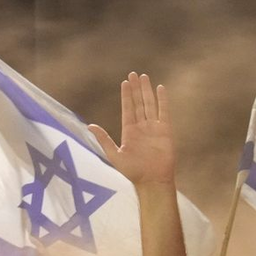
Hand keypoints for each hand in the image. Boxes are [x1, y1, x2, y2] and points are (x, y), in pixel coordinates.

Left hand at [89, 72, 175, 188]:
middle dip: (136, 88)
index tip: (125, 82)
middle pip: (138, 103)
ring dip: (147, 90)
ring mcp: (153, 128)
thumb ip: (104, 139)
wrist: (152, 181)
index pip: (127, 108)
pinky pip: (163, 112)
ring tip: (144, 76)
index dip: (126, 95)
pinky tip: (160, 89)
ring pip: (150, 104)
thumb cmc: (133, 172)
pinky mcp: (165, 131)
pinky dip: (162, 100)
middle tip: (134, 74)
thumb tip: (90, 126)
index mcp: (129, 131)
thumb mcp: (115, 155)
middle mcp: (141, 127)